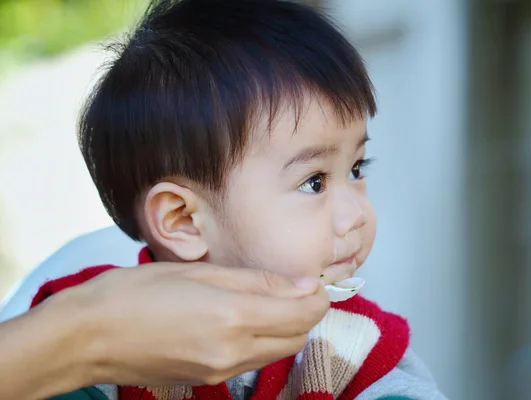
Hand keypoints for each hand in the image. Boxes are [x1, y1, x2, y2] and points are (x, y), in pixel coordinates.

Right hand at [63, 263, 328, 386]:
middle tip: (292, 288)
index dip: (318, 296)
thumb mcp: (199, 271)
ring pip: (277, 352)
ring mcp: (221, 372)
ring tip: (267, 301)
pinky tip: (241, 320)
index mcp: (234, 317)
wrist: (88, 337)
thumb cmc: (137, 292)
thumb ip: (255, 281)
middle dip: (305, 313)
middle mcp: (234, 351)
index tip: (312, 281)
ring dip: (285, 328)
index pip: (304, 314)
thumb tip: (301, 285)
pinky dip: (260, 342)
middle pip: (297, 337)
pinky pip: (251, 362)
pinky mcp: (208, 381)